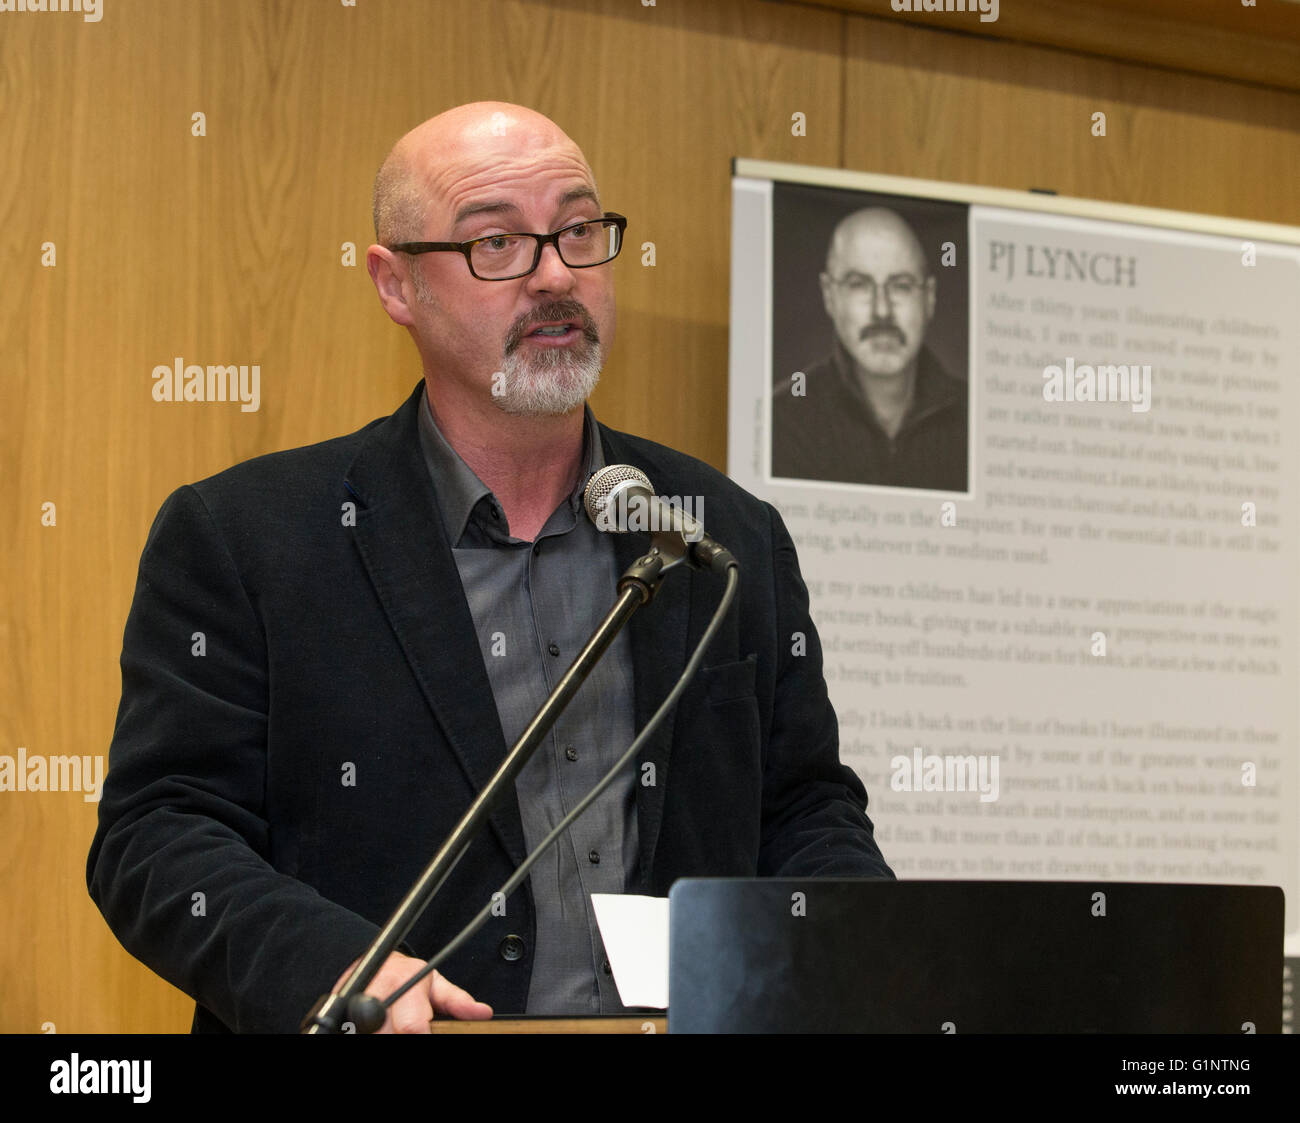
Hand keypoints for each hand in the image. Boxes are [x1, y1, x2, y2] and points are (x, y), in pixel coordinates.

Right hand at [332, 952, 492, 1033]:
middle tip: (410, 1031)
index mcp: (404, 983)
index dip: (421, 1035)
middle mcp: (378, 994)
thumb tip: (482, 1013)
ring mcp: (357, 1005)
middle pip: (387, 1035)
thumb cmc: (406, 977)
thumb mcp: (435, 983)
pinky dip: (372, 1034)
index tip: (426, 1035)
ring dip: (385, 1035)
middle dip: (398, 1036)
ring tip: (396, 1029)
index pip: (412, 1025)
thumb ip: (457, 999)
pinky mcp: (344, 1016)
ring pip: (371, 1033)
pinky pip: (354, 1032)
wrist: (373, 965)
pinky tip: (383, 1031)